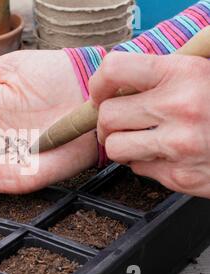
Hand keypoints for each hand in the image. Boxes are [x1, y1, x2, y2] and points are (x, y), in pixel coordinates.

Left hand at [90, 52, 209, 197]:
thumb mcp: (200, 74)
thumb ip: (161, 77)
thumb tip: (113, 85)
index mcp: (184, 73)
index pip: (115, 69)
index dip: (99, 83)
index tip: (101, 93)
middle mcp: (179, 108)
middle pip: (107, 116)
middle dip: (107, 121)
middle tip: (120, 121)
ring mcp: (179, 146)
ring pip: (115, 148)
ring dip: (122, 144)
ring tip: (141, 139)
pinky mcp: (180, 177)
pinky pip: (137, 169)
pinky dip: (143, 162)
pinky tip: (165, 154)